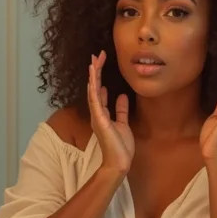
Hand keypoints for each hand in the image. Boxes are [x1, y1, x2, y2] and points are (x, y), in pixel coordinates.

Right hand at [88, 51, 134, 174]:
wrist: (119, 162)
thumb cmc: (120, 147)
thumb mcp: (123, 123)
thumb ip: (121, 110)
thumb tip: (122, 96)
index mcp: (103, 114)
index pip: (99, 91)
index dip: (100, 76)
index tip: (101, 62)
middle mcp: (97, 112)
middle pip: (94, 87)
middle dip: (96, 71)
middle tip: (98, 55)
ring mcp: (97, 115)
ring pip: (93, 90)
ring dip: (94, 74)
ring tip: (94, 60)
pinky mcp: (100, 118)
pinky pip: (95, 99)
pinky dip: (94, 85)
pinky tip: (94, 74)